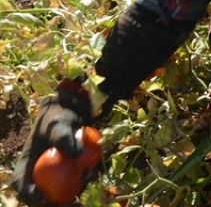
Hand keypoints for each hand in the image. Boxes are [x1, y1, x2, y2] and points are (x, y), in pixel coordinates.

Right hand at [9, 81, 93, 206]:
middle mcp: (38, 171)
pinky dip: (82, 184)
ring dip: (68, 197)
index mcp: (27, 162)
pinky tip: (91, 179)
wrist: (73, 111)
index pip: (21, 183)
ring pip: (58, 192)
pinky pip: (74, 182)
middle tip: (68, 203)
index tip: (41, 199)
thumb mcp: (59, 123)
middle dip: (51, 204)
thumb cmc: (61, 115)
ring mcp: (54, 172)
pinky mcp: (69, 170)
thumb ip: (63, 136)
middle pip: (39, 194)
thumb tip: (76, 154)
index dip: (28, 195)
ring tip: (81, 193)